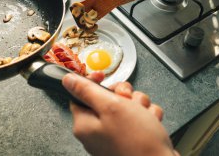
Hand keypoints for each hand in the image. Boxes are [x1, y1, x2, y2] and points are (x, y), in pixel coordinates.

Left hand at [62, 73, 177, 155]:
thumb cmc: (136, 141)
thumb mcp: (110, 106)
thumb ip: (87, 91)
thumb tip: (67, 81)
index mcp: (84, 124)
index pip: (79, 94)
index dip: (93, 82)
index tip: (103, 77)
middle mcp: (96, 132)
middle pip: (105, 98)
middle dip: (122, 94)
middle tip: (128, 100)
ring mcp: (114, 136)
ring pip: (125, 106)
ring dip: (138, 104)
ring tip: (144, 114)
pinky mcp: (130, 139)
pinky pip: (137, 118)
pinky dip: (146, 117)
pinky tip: (151, 122)